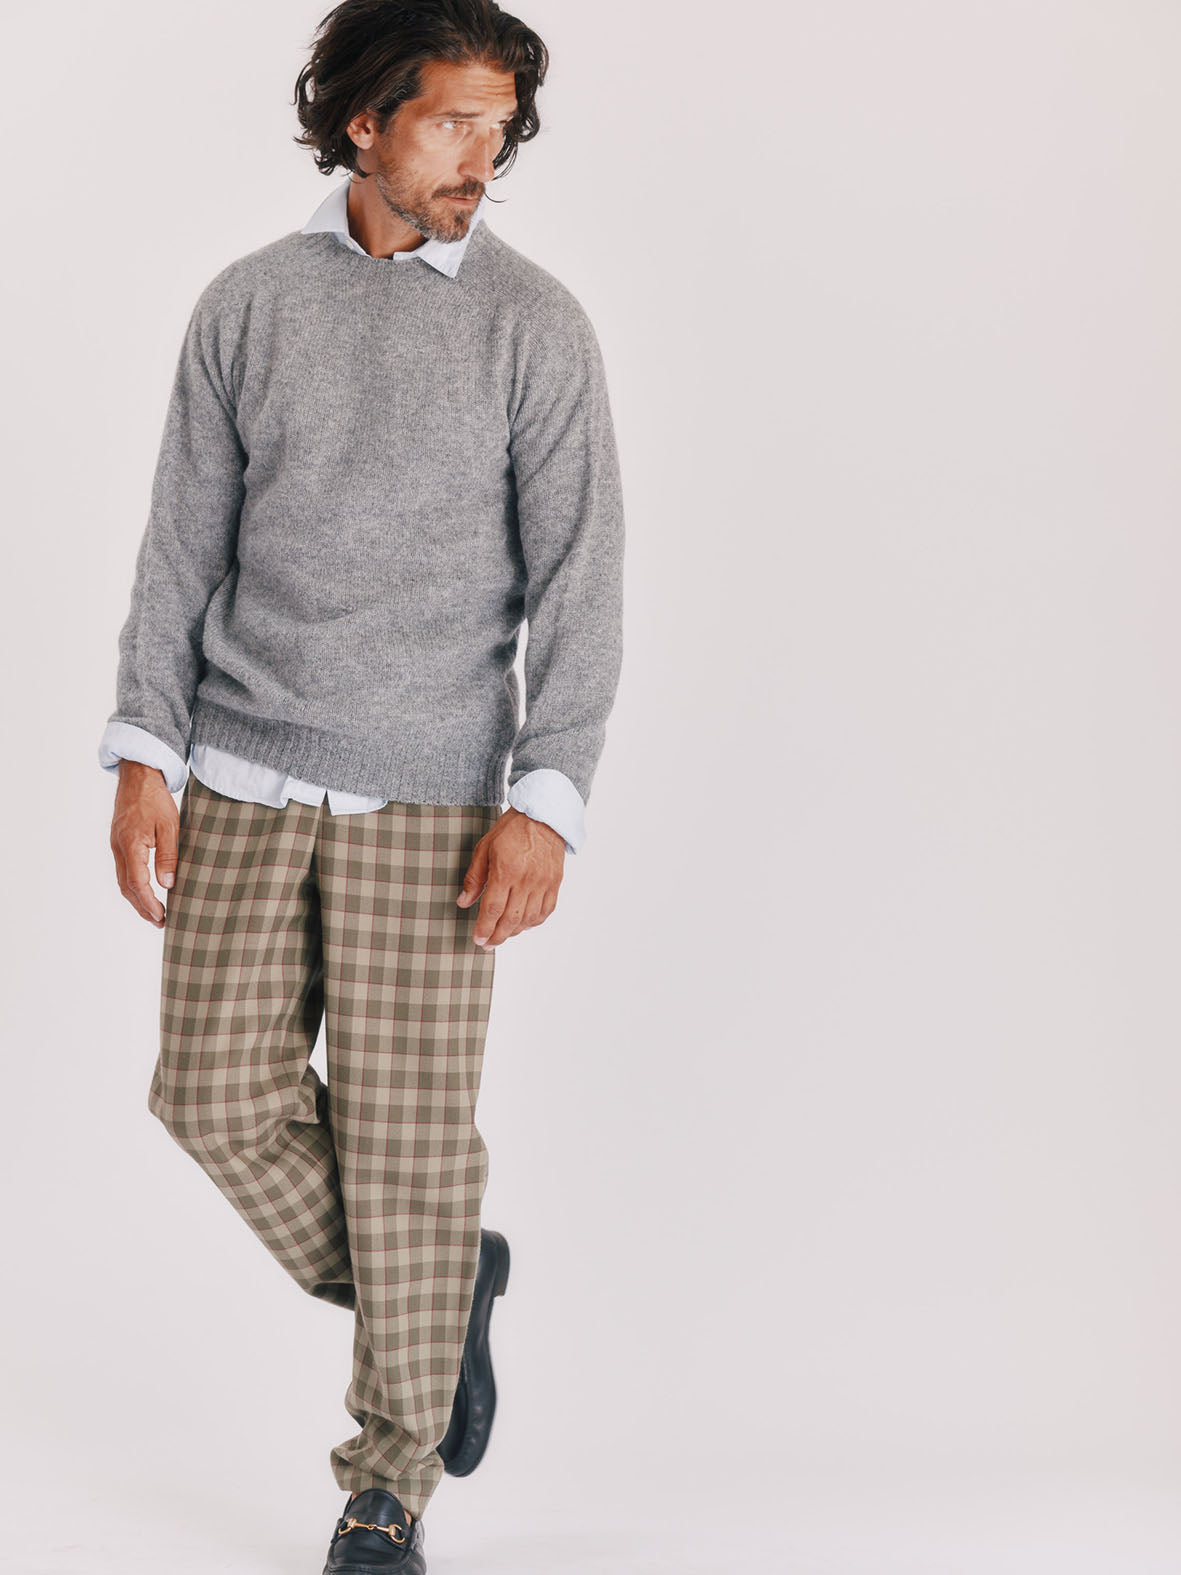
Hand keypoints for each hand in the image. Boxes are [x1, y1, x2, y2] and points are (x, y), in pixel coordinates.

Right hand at [110, 760, 178, 927]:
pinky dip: (133, 886)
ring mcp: (116, 846)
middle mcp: (119, 848)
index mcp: (131, 844)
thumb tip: (167, 883)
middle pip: (127, 887)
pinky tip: (145, 892)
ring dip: (137, 900)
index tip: (161, 916)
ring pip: (123, 881)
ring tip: (154, 914)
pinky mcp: (119, 843)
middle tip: (160, 922)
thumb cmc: (155, 798)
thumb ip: (168, 855)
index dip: (149, 903)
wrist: (138, 776)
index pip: (137, 883)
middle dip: (142, 908)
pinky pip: (123, 871)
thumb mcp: (169, 825)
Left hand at [456, 807, 564, 947]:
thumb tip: (464, 902)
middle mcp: (526, 880)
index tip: (478, 939)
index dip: (484, 928)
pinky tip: (524, 924)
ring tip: (503, 934)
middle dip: (497, 936)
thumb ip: (474, 877)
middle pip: (511, 919)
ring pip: (529, 918)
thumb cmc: (512, 829)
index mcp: (506, 870)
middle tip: (488, 944)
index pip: (493, 908)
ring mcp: (543, 882)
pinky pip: (546, 910)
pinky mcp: (555, 882)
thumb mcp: (485, 847)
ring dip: (515, 931)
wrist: (543, 816)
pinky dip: (534, 922)